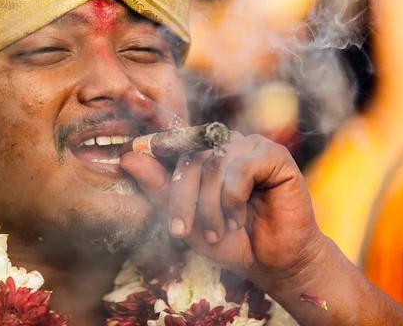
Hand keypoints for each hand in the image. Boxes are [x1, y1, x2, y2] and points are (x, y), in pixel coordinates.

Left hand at [121, 130, 324, 289]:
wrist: (270, 263)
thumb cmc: (228, 239)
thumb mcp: (185, 217)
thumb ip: (159, 187)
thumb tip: (128, 157)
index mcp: (203, 153)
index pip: (173, 142)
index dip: (156, 146)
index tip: (130, 138)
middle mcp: (225, 143)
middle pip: (190, 156)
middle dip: (182, 198)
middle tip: (181, 230)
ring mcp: (250, 146)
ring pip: (213, 163)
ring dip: (209, 204)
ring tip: (219, 229)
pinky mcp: (274, 155)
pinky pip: (240, 167)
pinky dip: (233, 197)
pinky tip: (238, 216)